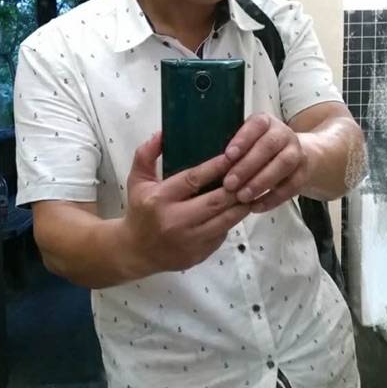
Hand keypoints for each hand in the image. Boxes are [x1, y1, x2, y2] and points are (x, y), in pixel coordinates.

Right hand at [122, 132, 251, 273]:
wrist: (135, 251)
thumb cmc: (140, 211)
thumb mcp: (137, 180)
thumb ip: (146, 155)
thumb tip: (163, 133)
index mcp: (160, 199)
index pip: (193, 179)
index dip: (216, 167)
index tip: (232, 155)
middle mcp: (175, 221)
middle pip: (215, 202)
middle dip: (236, 188)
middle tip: (250, 174)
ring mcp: (188, 240)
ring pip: (224, 221)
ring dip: (240, 206)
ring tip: (251, 191)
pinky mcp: (197, 254)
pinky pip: (221, 235)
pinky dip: (231, 222)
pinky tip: (237, 210)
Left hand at [222, 114, 309, 213]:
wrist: (298, 156)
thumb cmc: (260, 150)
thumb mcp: (248, 144)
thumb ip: (234, 152)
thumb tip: (213, 168)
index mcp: (266, 122)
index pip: (256, 126)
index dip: (242, 140)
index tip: (228, 156)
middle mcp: (284, 135)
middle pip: (268, 146)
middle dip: (247, 166)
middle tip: (229, 183)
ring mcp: (297, 153)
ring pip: (282, 165)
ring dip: (261, 182)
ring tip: (242, 197)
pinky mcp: (303, 174)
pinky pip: (290, 186)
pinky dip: (272, 198)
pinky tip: (255, 207)